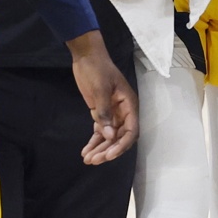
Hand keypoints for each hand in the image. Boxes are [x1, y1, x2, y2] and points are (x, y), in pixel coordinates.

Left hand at [66, 30, 138, 163]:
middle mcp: (123, 112)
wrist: (86, 57)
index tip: (109, 155)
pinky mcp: (101, 113)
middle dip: (108, 150)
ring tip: (87, 159)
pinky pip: (100, 131)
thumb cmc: (97, 69)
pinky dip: (94, 142)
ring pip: (109, 137)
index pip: (131, 131)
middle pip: (120, 137)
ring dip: (100, 149)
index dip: (122, 145)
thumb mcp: (101, 89)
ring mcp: (112, 113)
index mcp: (129, 105)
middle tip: (94, 160)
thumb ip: (104, 112)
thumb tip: (109, 136)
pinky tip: (85, 151)